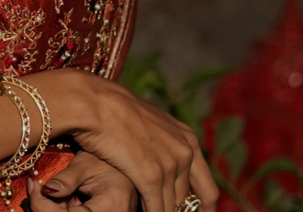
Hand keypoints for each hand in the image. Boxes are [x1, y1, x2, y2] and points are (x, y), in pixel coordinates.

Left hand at [29, 151, 134, 211]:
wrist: (129, 170)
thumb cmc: (110, 162)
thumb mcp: (88, 164)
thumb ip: (68, 178)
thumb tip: (46, 190)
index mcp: (112, 207)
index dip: (43, 206)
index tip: (32, 186)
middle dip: (43, 209)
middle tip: (32, 190)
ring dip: (48, 211)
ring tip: (39, 193)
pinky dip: (57, 211)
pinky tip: (50, 200)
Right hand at [33, 72, 212, 211]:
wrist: (96, 102)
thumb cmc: (115, 110)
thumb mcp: (150, 124)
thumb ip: (163, 143)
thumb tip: (162, 157)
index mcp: (188, 141)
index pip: (207, 189)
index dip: (203, 207)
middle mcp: (185, 153)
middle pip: (186, 201)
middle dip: (176, 211)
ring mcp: (170, 165)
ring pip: (171, 207)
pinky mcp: (151, 176)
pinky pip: (157, 208)